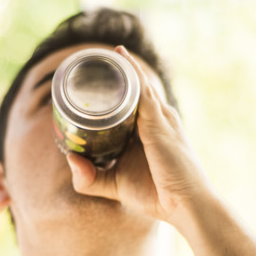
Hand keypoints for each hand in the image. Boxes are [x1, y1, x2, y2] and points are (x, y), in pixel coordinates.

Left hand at [66, 45, 211, 223]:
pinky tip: (118, 58)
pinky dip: (130, 73)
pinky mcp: (159, 122)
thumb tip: (69, 158)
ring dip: (123, 65)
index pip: (129, 102)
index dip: (113, 90)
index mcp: (149, 131)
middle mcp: (157, 119)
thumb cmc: (157, 195)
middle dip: (117, 71)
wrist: (187, 206)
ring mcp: (160, 118)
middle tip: (93, 57)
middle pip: (134, 87)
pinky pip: (142, 90)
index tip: (92, 78)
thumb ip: (89, 177)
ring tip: (104, 49)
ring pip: (138, 83)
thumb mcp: (114, 185)